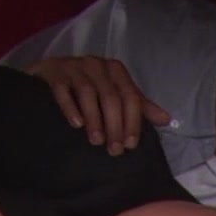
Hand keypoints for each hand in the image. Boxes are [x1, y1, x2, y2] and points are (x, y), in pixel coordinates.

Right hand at [28, 56, 171, 154]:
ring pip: (88, 93)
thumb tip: (167, 119)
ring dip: (95, 119)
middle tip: (113, 150)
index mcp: (115, 70)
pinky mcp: (54, 72)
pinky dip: (70, 107)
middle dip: (115, 125)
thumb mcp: (115, 93)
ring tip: (96, 141)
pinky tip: (76, 124)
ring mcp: (74, 66)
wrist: (48, 73)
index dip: (132, 121)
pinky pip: (63, 89)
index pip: (130, 96)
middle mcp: (97, 65)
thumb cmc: (88, 86)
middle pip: (111, 97)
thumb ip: (139, 106)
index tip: (130, 145)